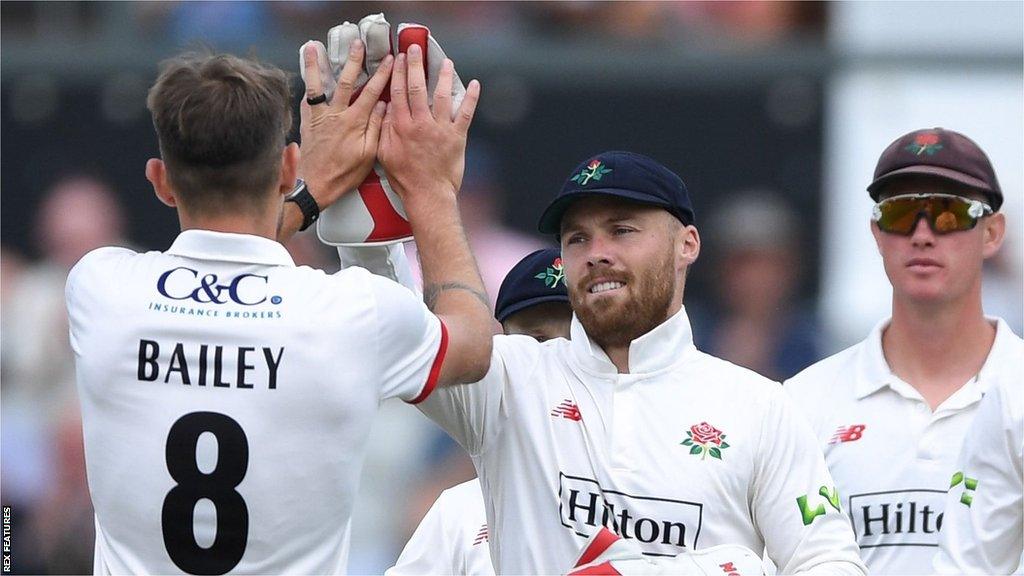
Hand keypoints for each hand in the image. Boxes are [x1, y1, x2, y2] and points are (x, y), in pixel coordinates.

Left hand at [298, 40, 390, 208]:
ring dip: (316, 65)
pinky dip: (305, 88)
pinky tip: (304, 78)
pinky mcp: (307, 122)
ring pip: (318, 85)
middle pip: (345, 81)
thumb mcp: (368, 155)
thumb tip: (383, 106)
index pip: (371, 92)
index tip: (390, 60)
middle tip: (358, 43)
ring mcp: (319, 117)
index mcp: (354, 122)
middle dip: (354, 61)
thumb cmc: (343, 174)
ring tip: (313, 47)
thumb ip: (376, 128)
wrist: (313, 185)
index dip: (382, 75)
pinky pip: (305, 100)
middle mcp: (335, 114)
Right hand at [377, 44, 479, 216]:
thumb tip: (384, 109)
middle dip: (415, 66)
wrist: (428, 195)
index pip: (397, 93)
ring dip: (443, 76)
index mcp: (401, 127)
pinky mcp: (456, 137)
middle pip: (417, 88)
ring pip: (441, 96)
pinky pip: (465, 113)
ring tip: (445, 62)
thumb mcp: (385, 154)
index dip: (397, 73)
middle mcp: (420, 124)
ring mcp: (439, 129)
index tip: (397, 59)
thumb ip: (384, 129)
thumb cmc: (406, 178)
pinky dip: (470, 98)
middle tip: (415, 50)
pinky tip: (474, 85)